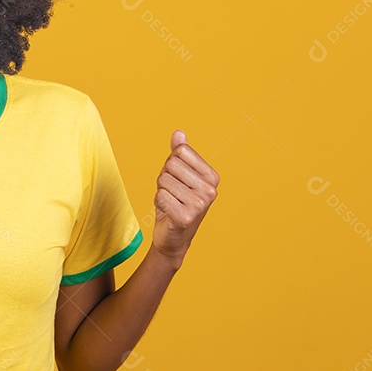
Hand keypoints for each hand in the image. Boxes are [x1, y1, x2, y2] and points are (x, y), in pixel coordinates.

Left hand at [152, 130, 218, 262]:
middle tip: (172, 194)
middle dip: (164, 178)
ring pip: (163, 181)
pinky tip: (168, 213)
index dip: (171, 165)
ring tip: (171, 203)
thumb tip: (179, 133)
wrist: (174, 237)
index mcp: (212, 177)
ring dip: (161, 191)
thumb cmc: (176, 202)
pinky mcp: (186, 217)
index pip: (180, 152)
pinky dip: (158, 204)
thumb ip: (180, 154)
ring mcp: (200, 204)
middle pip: (170, 165)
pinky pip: (160, 196)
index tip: (177, 180)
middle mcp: (210, 190)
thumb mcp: (178, 176)